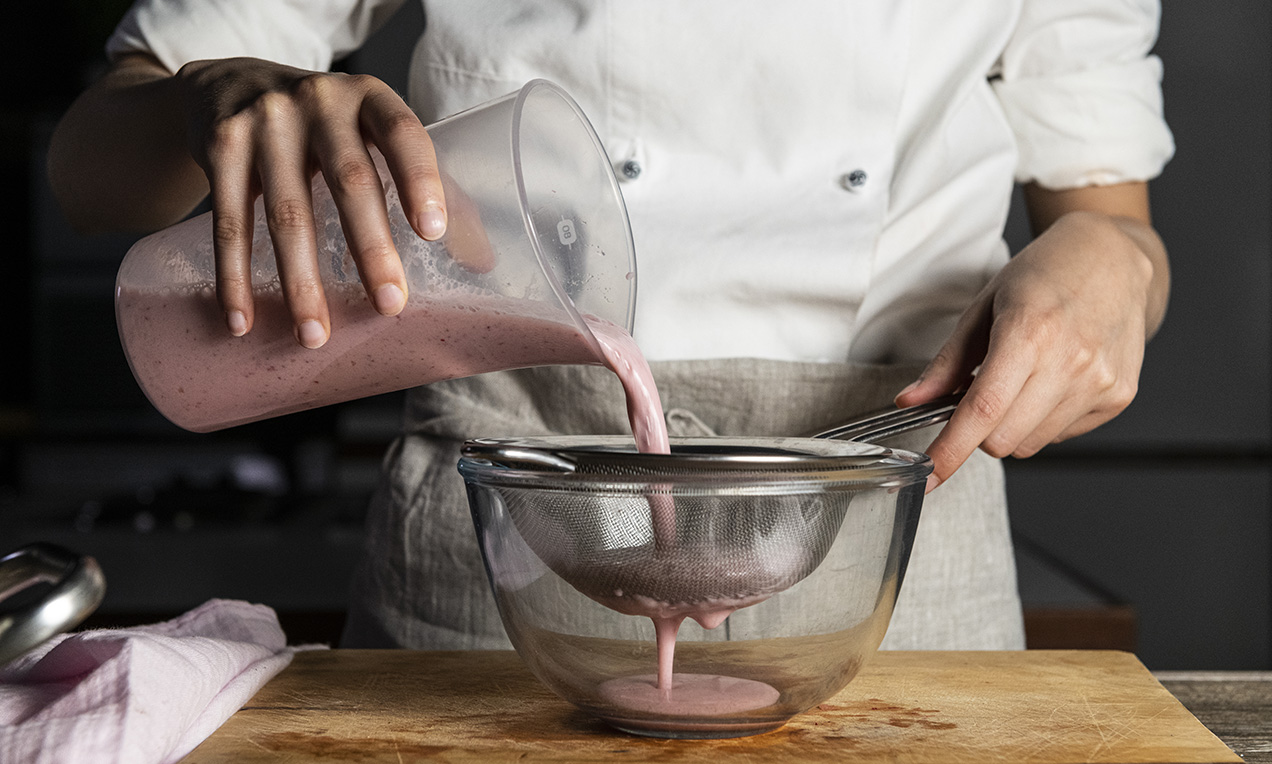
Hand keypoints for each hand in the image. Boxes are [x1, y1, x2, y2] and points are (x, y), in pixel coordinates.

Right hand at [175, 57, 446, 346]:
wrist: (229, 84)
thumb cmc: (326, 125)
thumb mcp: (373, 135)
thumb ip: (426, 186)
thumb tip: (481, 262)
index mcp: (370, 99)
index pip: (404, 135)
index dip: (421, 180)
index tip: (434, 234)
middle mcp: (318, 101)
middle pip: (349, 181)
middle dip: (370, 250)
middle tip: (389, 306)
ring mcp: (264, 121)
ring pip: (286, 213)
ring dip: (301, 282)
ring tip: (316, 336)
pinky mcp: (220, 146)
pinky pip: (228, 221)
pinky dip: (234, 277)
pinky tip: (242, 320)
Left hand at [896, 186, 1168, 492]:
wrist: (1114, 259)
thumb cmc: (1045, 275)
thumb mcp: (984, 307)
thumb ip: (946, 362)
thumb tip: (910, 401)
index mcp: (1029, 332)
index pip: (982, 411)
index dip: (950, 450)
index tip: (929, 476)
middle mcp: (1071, 362)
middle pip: (1003, 439)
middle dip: (979, 430)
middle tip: (983, 392)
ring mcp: (1100, 383)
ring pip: (1031, 444)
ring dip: (1012, 426)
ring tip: (1023, 379)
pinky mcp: (1119, 397)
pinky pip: (1061, 435)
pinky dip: (1044, 420)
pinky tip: (1053, 381)